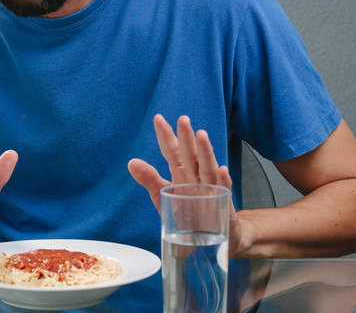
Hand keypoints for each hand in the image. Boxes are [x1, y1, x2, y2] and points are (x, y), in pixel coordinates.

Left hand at [128, 114, 241, 254]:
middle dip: (186, 136)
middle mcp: (195, 176)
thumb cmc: (187, 212)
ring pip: (207, 167)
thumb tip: (131, 163)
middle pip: (190, 154)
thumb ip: (149, 179)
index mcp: (181, 172)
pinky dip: (224, 180)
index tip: (158, 119)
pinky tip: (222, 171)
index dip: (165, 135)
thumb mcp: (163, 195)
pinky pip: (224, 191)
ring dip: (205, 151)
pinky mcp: (222, 203)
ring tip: (202, 136)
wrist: (210, 235)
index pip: (172, 150)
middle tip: (183, 120)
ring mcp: (210, 188)